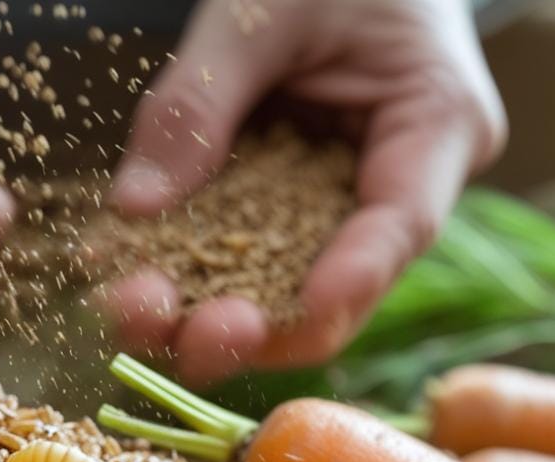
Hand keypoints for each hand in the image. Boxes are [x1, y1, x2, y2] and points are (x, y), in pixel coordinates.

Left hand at [105, 0, 506, 384]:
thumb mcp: (262, 9)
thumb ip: (202, 101)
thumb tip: (136, 206)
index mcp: (432, 123)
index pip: (400, 225)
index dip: (346, 284)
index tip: (286, 319)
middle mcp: (390, 186)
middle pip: (333, 289)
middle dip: (253, 325)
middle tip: (181, 335)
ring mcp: (333, 208)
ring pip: (275, 292)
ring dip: (201, 313)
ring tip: (131, 312)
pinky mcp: (280, 212)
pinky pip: (234, 258)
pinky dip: (179, 275)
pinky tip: (121, 280)